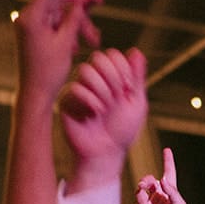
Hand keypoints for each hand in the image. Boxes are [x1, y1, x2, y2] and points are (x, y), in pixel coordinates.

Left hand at [15, 0, 101, 107]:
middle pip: (58, 0)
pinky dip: (70, 31)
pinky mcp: (36, 35)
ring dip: (79, 23)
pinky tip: (79, 46)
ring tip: (95, 39)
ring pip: (60, 14)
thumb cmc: (49, 72)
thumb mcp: (66, 43)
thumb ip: (73, 19)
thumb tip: (79, 1)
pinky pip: (56, 25)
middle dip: (81, 3)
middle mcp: (28, 17)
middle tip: (101, 0)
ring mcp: (31, 26)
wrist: (35, 94)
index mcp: (31, 17)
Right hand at [60, 47, 147, 185]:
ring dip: (101, 89)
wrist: (107, 152)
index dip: (122, 68)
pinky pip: (75, 88)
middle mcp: (94, 80)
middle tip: (118, 96)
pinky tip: (95, 114)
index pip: (112, 55)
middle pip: (98, 57)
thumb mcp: (136, 102)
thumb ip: (137, 77)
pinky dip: (89, 101)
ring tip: (106, 108)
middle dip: (113, 77)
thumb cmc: (122, 130)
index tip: (129, 88)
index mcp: (110, 77)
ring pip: (85, 70)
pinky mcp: (67, 101)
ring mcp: (79, 89)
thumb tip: (136, 51)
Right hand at [133, 148, 186, 203]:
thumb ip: (172, 192)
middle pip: (148, 179)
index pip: (168, 173)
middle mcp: (158, 194)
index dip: (168, 161)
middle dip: (145, 180)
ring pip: (139, 191)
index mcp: (169, 191)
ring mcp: (149, 202)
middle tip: (145, 186)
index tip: (167, 150)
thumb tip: (162, 180)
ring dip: (142, 198)